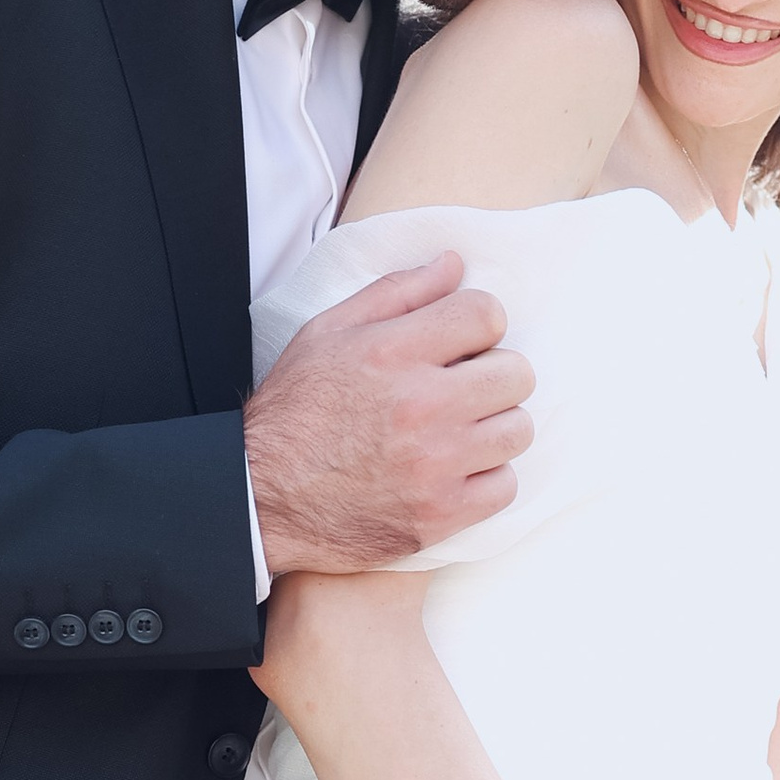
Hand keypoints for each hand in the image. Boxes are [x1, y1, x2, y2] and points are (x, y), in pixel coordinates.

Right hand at [245, 254, 533, 573]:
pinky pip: (504, 486)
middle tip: (465, 387)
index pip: (486, 315)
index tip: (464, 341)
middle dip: (493, 374)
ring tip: (460, 429)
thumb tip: (453, 264)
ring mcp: (433, 465)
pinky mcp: (438, 515)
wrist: (262, 497)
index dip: (479, 323)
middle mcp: (419, 406)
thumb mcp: (328, 332)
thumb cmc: (295, 412)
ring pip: (518, 430)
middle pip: (516, 374)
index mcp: (391, 353)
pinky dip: (486, 478)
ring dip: (494, 426)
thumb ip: (396, 293)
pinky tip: (455, 470)